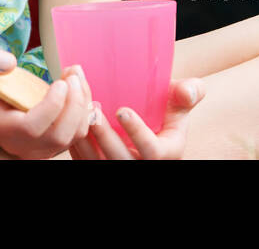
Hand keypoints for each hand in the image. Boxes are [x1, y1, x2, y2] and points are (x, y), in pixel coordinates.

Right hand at [0, 45, 92, 159]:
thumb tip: (9, 63)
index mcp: (0, 127)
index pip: (32, 128)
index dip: (52, 107)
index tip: (60, 81)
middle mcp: (21, 144)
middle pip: (59, 136)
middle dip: (74, 103)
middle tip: (72, 74)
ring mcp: (39, 146)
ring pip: (74, 134)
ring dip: (82, 102)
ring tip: (74, 73)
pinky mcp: (53, 140)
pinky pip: (78, 130)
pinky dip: (84, 107)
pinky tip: (75, 84)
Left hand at [70, 78, 204, 158]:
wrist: (149, 120)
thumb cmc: (165, 109)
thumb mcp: (180, 101)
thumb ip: (189, 92)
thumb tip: (188, 91)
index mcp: (167, 153)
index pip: (153, 151)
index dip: (137, 133)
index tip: (122, 110)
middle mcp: (143, 166)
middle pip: (121, 159)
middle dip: (105, 136)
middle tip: (92, 110)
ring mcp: (120, 166)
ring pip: (99, 162)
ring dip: (85, 140)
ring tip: (78, 113)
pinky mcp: (102, 163)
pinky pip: (85, 161)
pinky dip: (75, 144)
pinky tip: (69, 121)